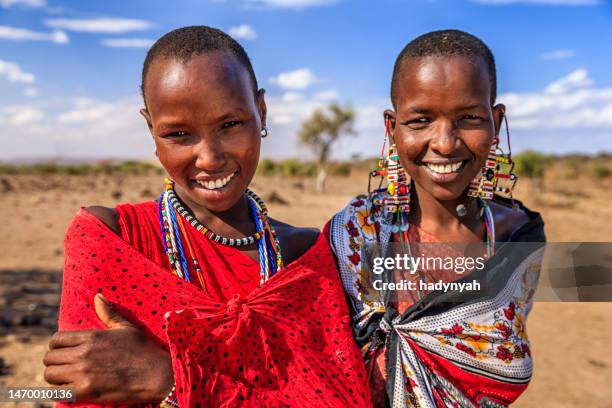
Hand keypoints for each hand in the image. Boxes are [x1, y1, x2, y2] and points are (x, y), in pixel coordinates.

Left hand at [43, 294, 173, 402]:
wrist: (156, 375)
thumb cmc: (143, 350)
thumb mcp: (126, 328)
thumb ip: (108, 313)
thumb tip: (97, 296)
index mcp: (91, 336)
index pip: (56, 340)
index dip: (57, 346)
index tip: (64, 352)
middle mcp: (83, 353)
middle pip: (49, 358)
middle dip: (55, 362)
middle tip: (65, 367)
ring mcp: (82, 372)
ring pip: (49, 375)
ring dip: (56, 378)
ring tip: (66, 379)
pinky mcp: (85, 391)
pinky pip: (56, 392)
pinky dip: (60, 392)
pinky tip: (70, 390)